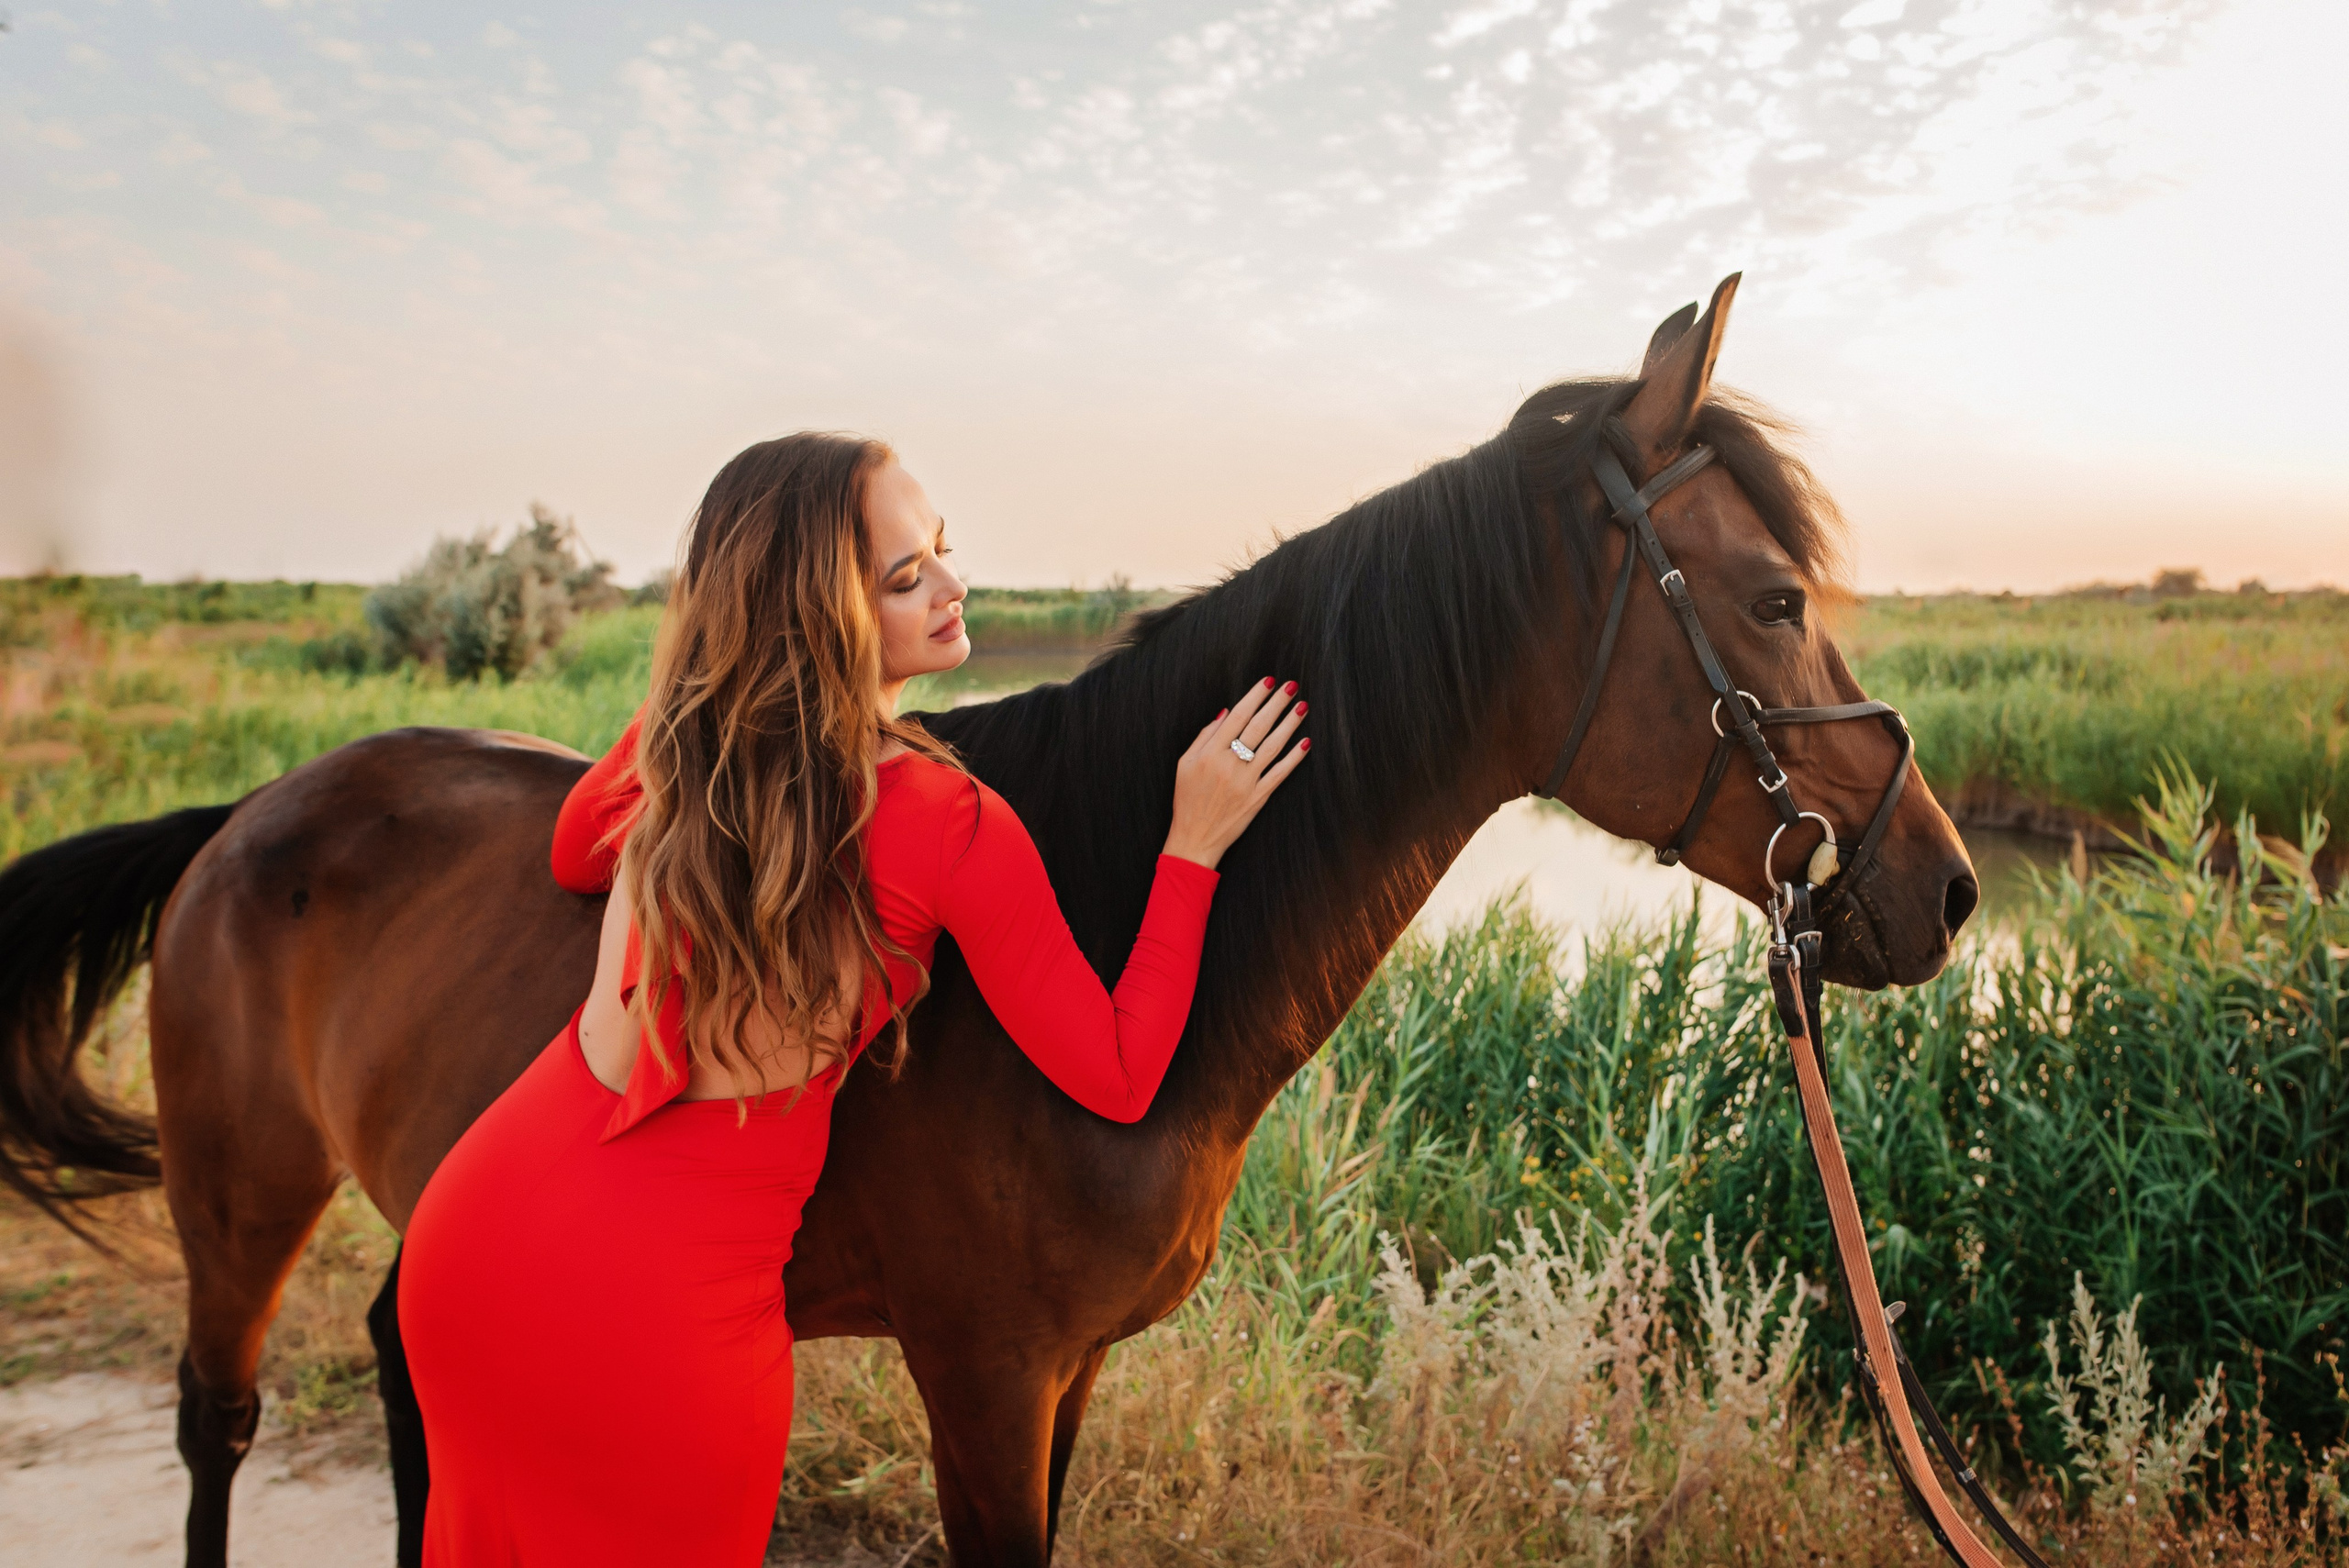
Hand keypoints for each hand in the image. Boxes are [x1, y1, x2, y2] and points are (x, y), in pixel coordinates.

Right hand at [1162, 677, 1310, 869]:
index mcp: (1209, 753)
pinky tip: (1305, 742)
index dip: (1254, 697)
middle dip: (1276, 704)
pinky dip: (1294, 758)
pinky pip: (1279, 774)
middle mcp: (1229, 765)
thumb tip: (1227, 712)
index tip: (1267, 682)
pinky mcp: (1258, 798)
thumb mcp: (1185, 764)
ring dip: (1289, 725)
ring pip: (1272, 747)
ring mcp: (1246, 782)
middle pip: (1257, 727)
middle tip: (1291, 686)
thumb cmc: (1187, 799)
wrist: (1194, 838)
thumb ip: (1205, 736)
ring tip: (1302, 706)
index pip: (1237, 717)